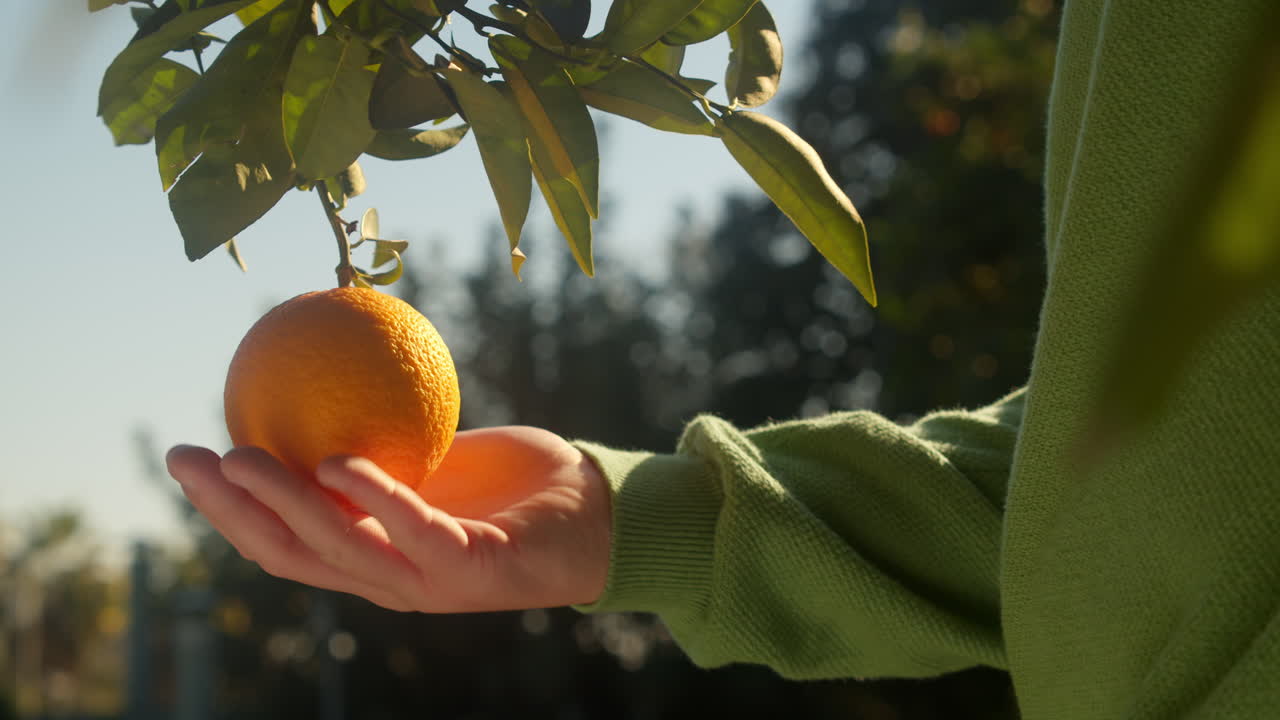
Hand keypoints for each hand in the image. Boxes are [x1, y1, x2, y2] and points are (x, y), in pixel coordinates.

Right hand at [166, 427, 611, 612]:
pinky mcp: (474, 570)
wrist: (605, 513)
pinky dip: (374, 498)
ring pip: (340, 549)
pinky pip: (414, 532)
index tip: (190, 457)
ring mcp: (431, 581)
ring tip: (242, 456)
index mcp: (378, 554)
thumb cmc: (522, 483)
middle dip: (231, 511)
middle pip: (292, 554)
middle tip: (186, 457)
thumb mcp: (442, 452)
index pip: (288, 541)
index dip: (231, 509)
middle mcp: (393, 579)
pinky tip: (337, 461)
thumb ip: (389, 436)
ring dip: (283, 505)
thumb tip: (336, 379)